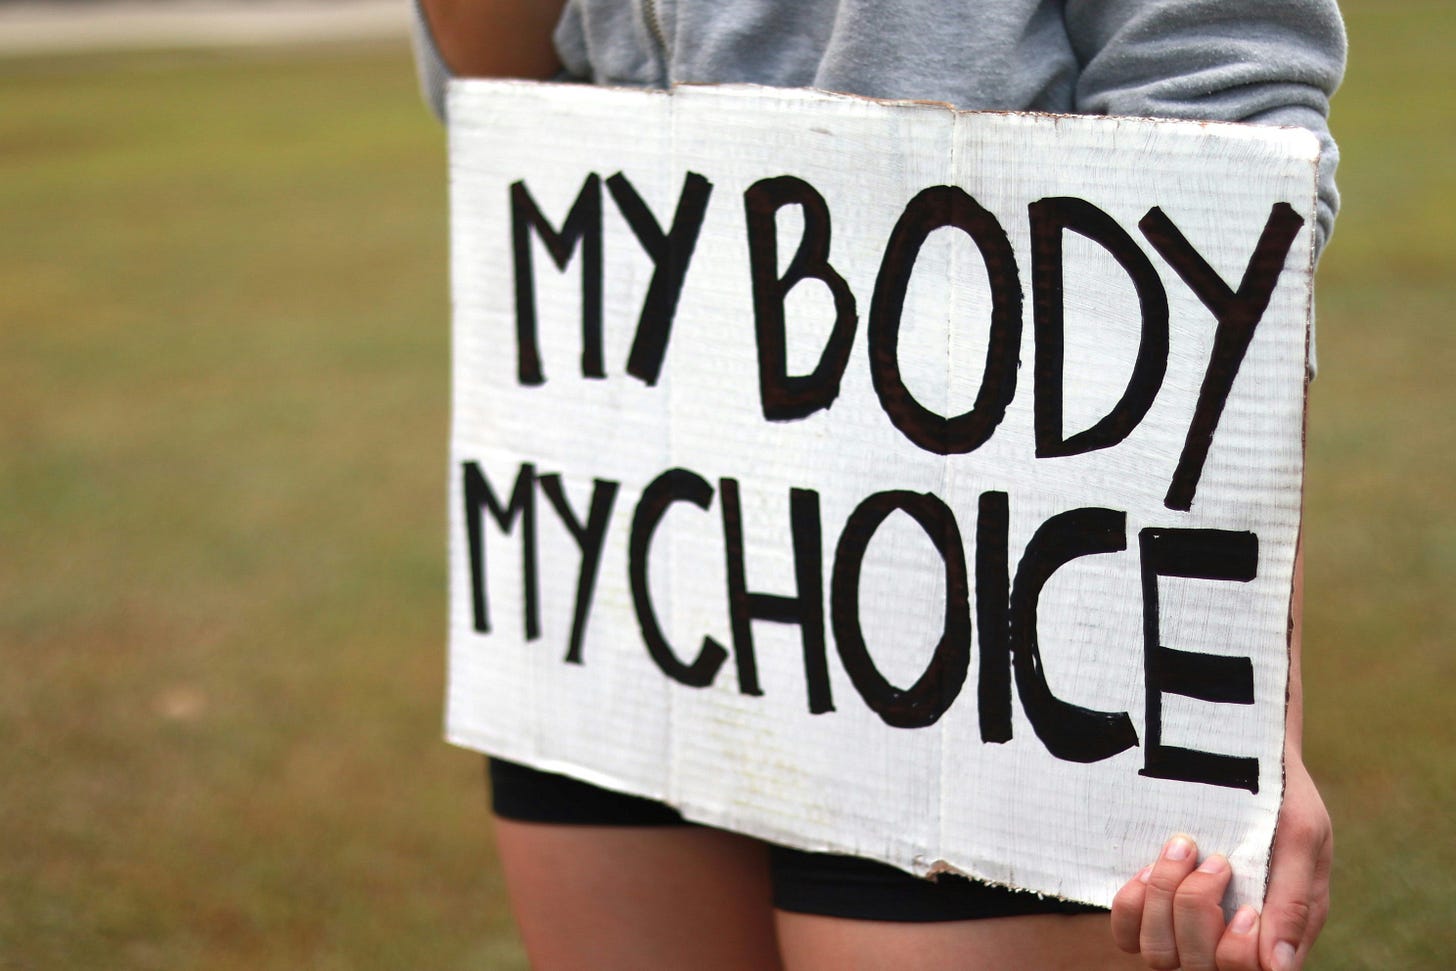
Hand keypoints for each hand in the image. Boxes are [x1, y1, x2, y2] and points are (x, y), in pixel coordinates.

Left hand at [1109, 754, 1331, 969]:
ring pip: (1159, 954)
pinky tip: (1150, 868)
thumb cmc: (1281, 798)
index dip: (1238, 954)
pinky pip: (1126, 933)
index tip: (1246, 909)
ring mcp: (1184, 927)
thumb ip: (1295, 901)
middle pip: (1199, 966)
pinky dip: (1133, 906)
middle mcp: (1227, 939)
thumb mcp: (1302, 837)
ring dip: (1165, 902)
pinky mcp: (1150, 907)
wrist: (1237, 753)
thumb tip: (1280, 968)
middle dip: (1198, 912)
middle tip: (1216, 860)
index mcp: (1274, 935)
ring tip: (1182, 851)